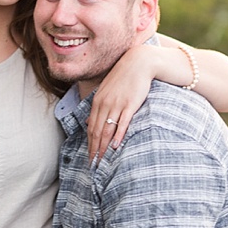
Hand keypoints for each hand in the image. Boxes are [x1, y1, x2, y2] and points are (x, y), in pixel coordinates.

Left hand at [86, 41, 159, 162]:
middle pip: (97, 131)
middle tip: (93, 165)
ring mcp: (117, 104)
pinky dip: (118, 135)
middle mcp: (104, 104)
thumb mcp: (107, 91)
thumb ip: (99, 106)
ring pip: (107, 129)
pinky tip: (116, 146)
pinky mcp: (130, 105)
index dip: (89, 144)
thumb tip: (90, 120)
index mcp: (98, 101)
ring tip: (103, 160)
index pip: (91, 127)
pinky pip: (122, 123)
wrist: (138, 62)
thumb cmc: (124, 77)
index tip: (89, 157)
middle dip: (94, 149)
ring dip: (104, 147)